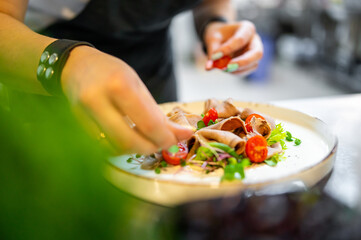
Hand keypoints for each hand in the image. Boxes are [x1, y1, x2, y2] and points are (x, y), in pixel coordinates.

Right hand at [61, 46, 192, 153]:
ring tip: (146, 139)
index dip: (167, 138)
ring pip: (115, 148)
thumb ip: (157, 113)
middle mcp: (98, 101)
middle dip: (152, 147)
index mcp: (119, 86)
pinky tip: (128, 138)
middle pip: (129, 141)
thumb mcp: (138, 85)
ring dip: (136, 149)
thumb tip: (182, 135)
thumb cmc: (111, 73)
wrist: (75, 66)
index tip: (179, 139)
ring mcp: (83, 115)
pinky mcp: (76, 125)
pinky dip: (121, 147)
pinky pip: (103, 146)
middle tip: (163, 144)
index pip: (148, 124)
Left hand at [204, 21, 262, 75]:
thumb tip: (209, 68)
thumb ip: (211, 51)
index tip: (214, 56)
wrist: (221, 36)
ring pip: (253, 64)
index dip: (228, 49)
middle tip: (228, 67)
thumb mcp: (213, 39)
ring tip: (222, 69)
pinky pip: (247, 71)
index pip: (240, 39)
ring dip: (238, 70)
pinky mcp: (251, 63)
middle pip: (257, 53)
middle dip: (243, 62)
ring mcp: (255, 53)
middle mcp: (255, 40)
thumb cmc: (218, 35)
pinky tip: (225, 70)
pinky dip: (236, 72)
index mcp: (247, 28)